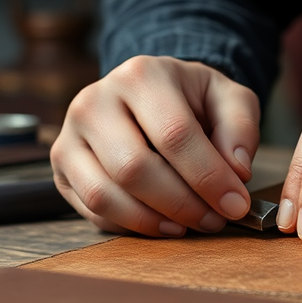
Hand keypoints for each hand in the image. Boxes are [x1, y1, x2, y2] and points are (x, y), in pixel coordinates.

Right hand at [51, 56, 259, 236]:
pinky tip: (162, 223)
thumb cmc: (191, 100)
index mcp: (141, 76)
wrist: (148, 95)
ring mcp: (70, 135)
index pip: (174, 134)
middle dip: (181, 204)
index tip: (235, 204)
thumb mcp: (228, 98)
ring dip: (153, 222)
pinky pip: (92, 211)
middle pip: (134, 168)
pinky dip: (130, 226)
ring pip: (104, 195)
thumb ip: (240, 128)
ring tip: (189, 226)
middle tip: (214, 220)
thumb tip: (237, 171)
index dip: (208, 176)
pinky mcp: (61, 168)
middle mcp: (95, 101)